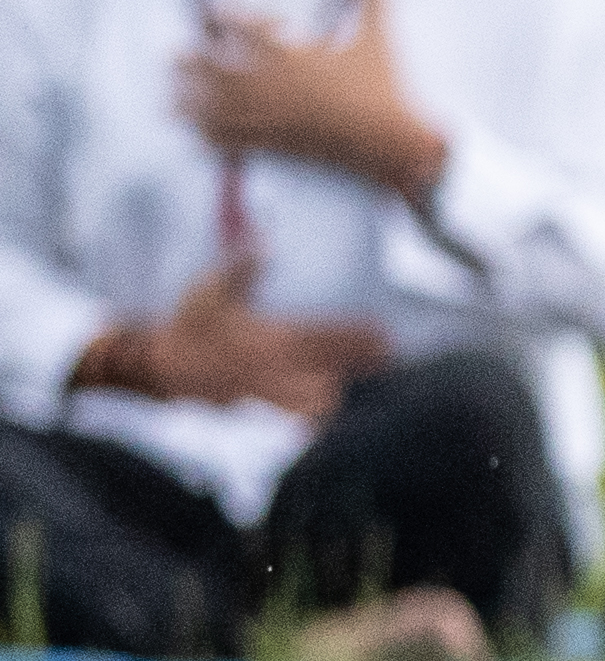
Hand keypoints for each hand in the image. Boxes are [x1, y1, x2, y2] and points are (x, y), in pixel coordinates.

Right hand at [83, 257, 385, 416]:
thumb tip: (265, 243)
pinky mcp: (257, 407)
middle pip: (330, 367)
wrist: (159, 365)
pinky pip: (294, 416)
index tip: (384, 333)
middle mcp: (273, 367)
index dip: (356, 336)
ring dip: (344, 389)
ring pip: (317, 396)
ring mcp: (267, 391)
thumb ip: (241, 267)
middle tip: (389, 355)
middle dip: (362, 363)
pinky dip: (314, 417)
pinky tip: (331, 414)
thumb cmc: (187, 324)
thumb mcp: (209, 290)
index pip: (323, 336)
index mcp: (268, 337)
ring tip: (367, 381)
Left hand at [174, 0, 447, 199]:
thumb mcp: (379, 41)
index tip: (215, 11)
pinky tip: (196, 132)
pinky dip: (206, 136)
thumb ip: (374, 0)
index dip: (222, 14)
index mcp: (291, 55)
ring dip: (188, 99)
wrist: (392, 143)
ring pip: (211, 106)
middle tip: (178, 54)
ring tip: (174, 93)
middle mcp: (271, 85)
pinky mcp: (274, 143)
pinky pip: (228, 141)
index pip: (240, 25)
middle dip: (190, 60)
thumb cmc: (384, 89)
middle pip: (210, 67)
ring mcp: (269, 116)